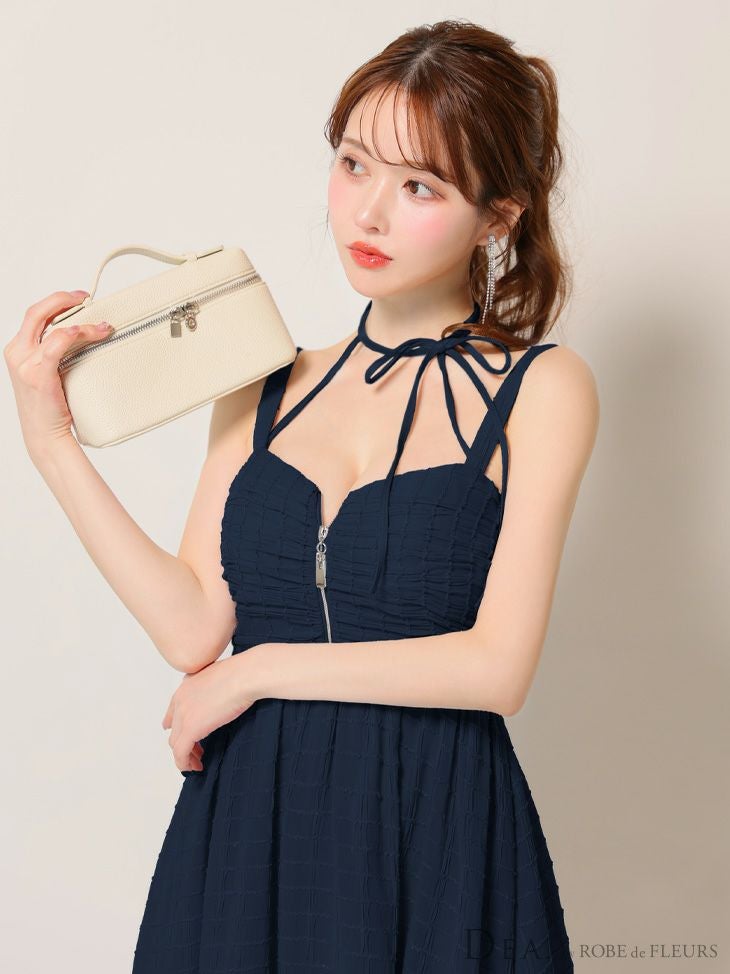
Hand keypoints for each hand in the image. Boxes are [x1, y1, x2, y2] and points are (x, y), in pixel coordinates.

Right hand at [4, 289, 113, 457]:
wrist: (45, 434)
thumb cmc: (51, 405)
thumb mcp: (49, 371)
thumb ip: (57, 351)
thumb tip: (84, 333)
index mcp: (17, 349)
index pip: (34, 314)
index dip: (56, 301)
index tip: (78, 298)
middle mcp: (17, 353)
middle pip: (37, 312)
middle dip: (63, 299)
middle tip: (87, 298)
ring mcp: (25, 364)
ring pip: (53, 327)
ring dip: (82, 323)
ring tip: (102, 326)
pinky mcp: (39, 374)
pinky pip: (57, 344)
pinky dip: (76, 335)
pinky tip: (93, 334)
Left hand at [161, 654, 258, 772]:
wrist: (245, 676)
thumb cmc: (243, 674)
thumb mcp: (221, 677)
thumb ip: (213, 688)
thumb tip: (223, 697)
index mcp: (186, 686)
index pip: (174, 711)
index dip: (177, 727)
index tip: (183, 736)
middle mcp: (180, 699)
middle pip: (175, 730)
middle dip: (184, 744)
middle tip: (196, 753)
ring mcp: (183, 714)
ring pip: (176, 744)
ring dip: (185, 756)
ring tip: (197, 763)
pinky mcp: (190, 729)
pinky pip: (180, 753)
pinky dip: (185, 764)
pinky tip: (195, 768)